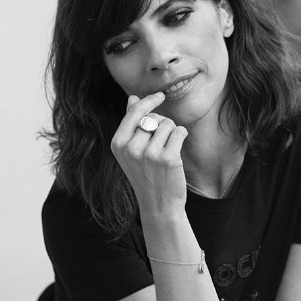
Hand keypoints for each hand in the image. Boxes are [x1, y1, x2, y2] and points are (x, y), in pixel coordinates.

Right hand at [111, 93, 187, 213]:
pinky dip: (182, 137)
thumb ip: (131, 124)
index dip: (149, 101)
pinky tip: (177, 152)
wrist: (158, 205)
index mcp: (118, 144)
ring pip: (169, 124)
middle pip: (154, 118)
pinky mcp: (169, 159)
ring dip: (172, 133)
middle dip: (161, 125)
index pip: (135, 111)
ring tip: (167, 151)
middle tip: (160, 146)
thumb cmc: (146, 175)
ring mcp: (150, 154)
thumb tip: (132, 98)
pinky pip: (180, 132)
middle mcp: (132, 148)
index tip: (160, 95)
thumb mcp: (131, 152)